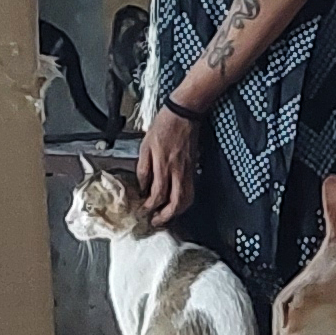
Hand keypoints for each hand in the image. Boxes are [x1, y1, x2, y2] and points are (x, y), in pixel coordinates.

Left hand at [137, 101, 198, 225]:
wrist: (184, 113)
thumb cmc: (164, 125)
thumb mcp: (145, 145)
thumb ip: (143, 168)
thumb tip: (142, 187)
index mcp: (163, 164)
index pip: (158, 193)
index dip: (150, 206)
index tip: (143, 210)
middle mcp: (177, 170)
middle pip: (176, 202)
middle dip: (167, 216)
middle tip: (156, 221)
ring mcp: (187, 170)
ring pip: (186, 198)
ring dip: (177, 211)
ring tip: (166, 215)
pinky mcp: (193, 168)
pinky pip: (190, 190)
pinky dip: (184, 200)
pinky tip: (176, 201)